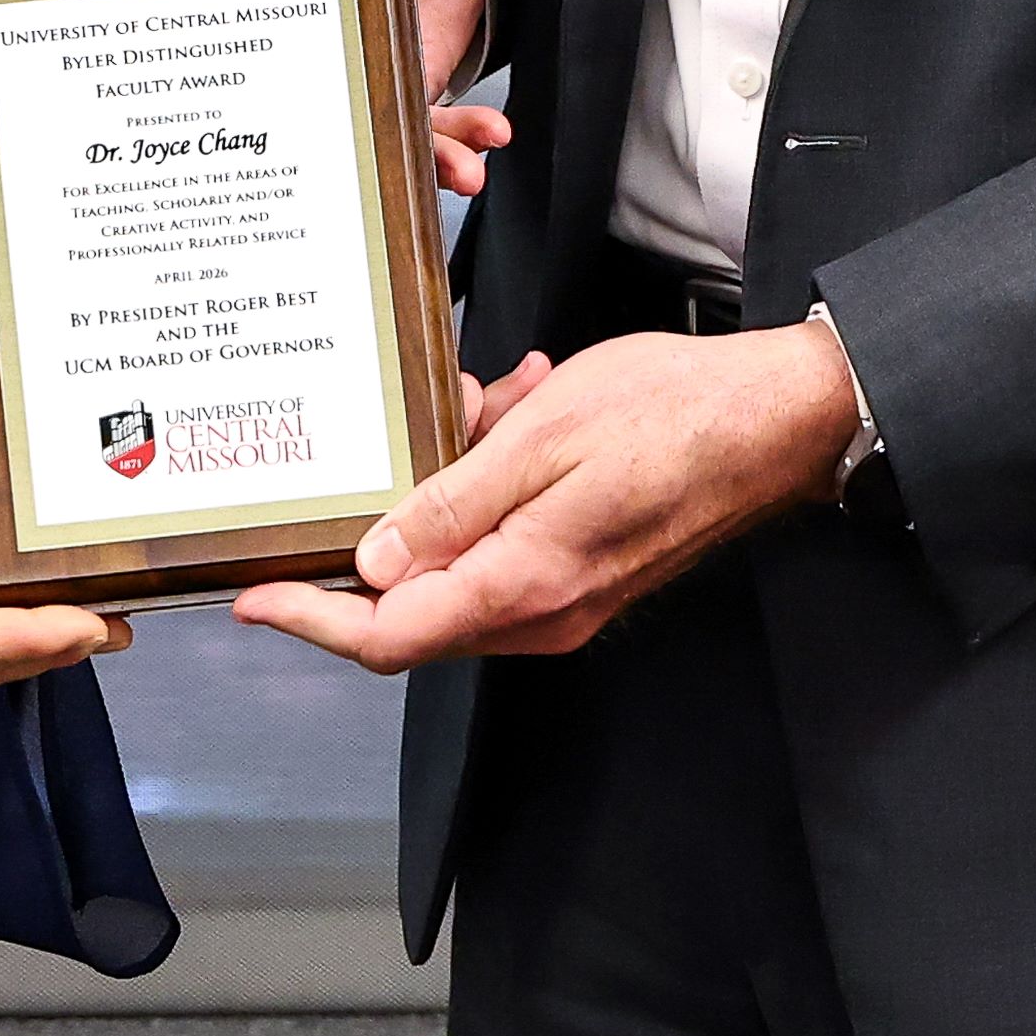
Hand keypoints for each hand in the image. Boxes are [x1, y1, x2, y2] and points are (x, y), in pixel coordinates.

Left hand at [233, 318, 855, 669]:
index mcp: (523, 585)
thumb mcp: (543, 438)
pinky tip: (517, 408)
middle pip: (413, 609)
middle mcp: (541, 612)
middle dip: (382, 530)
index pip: (388, 635)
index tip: (253, 598)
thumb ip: (452, 507)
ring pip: (459, 564)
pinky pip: (504, 544)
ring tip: (486, 400)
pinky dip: (493, 482)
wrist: (781, 420)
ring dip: (446, 489)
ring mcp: (566, 598)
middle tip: (386, 445)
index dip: (311, 621)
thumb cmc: (676, 415)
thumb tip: (372, 566)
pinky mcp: (584, 572)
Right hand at [250, 0, 507, 170]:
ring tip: (459, 171)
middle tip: (373, 171)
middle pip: (313, 114)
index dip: (249, 94)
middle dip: (343, 158)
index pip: (249, 47)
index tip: (272, 126)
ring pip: (377, 134)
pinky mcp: (412, 81)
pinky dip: (461, 142)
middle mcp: (318, 41)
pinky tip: (489, 137)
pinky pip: (431, 128)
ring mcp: (367, 68)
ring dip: (421, 162)